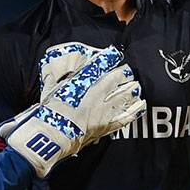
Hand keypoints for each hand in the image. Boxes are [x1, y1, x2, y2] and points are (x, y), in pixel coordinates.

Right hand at [0, 45, 145, 177]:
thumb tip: (50, 74)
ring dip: (131, 90)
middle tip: (126, 71)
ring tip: (135, 86)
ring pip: (124, 96)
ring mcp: (103, 111)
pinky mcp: (106, 126)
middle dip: (124, 74)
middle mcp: (95, 95)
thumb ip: (53, 82)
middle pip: (116, 79)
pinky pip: (126, 116)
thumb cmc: (48, 114)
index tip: (114, 53)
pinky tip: (141, 105)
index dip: (109, 58)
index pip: (99, 66)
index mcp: (81, 83)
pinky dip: (135, 110)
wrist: (52, 137)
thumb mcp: (48, 93)